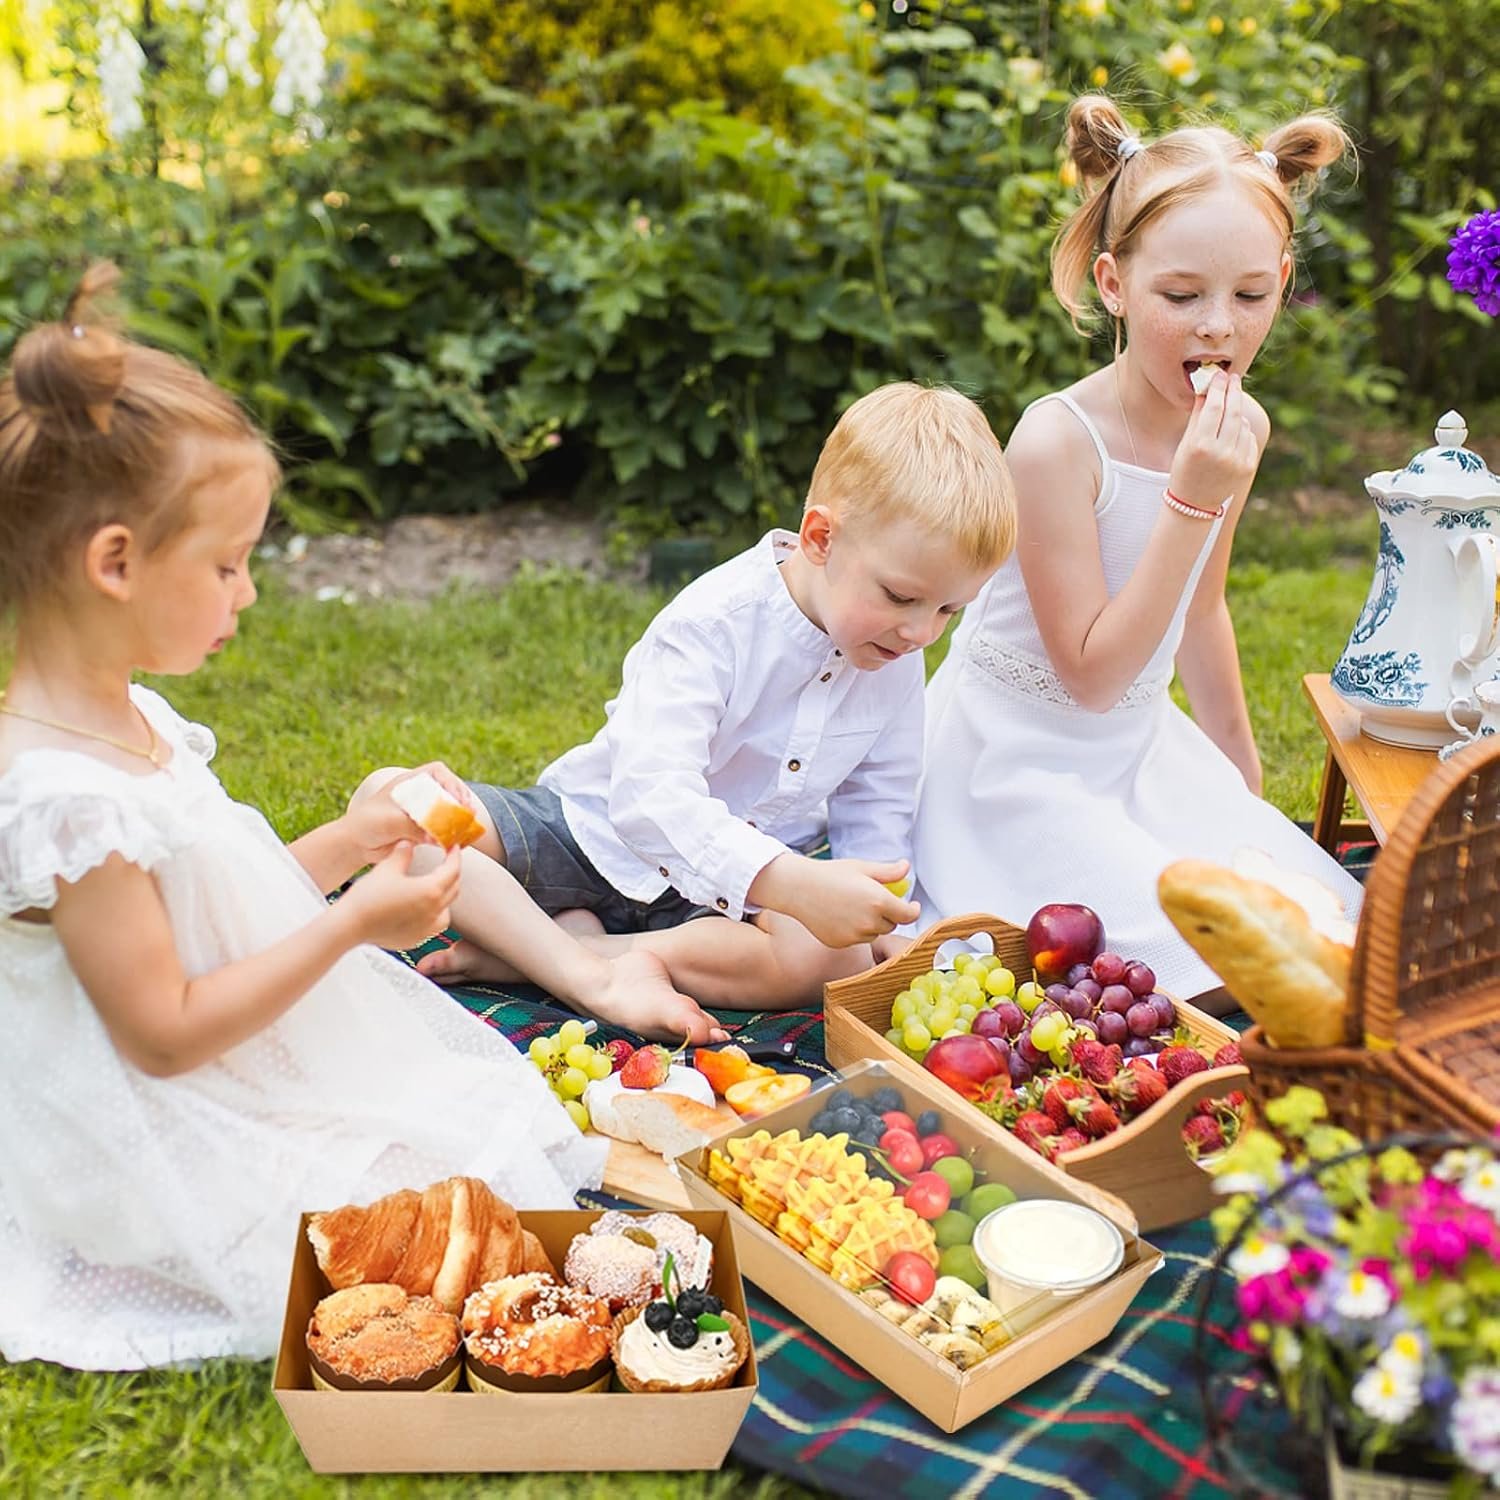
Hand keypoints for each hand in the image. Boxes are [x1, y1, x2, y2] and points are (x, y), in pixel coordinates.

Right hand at [339, 842, 460, 949]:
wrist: (350, 925)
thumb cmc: (368, 896)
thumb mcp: (387, 868)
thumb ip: (403, 854)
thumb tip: (408, 843)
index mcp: (431, 890)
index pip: (453, 869)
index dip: (454, 856)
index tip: (453, 847)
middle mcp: (434, 911)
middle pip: (454, 888)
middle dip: (453, 873)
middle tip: (446, 862)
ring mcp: (426, 928)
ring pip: (447, 909)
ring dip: (446, 896)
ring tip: (436, 885)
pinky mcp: (416, 939)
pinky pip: (435, 925)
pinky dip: (435, 914)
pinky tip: (424, 908)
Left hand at [345, 762, 478, 863]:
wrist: (355, 845)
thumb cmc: (366, 825)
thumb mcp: (389, 821)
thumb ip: (413, 825)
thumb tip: (435, 836)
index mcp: (409, 783)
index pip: (437, 772)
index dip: (451, 781)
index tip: (458, 797)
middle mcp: (418, 795)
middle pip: (448, 790)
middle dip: (461, 801)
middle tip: (470, 814)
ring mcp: (422, 812)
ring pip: (449, 810)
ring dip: (460, 818)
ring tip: (468, 828)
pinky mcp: (423, 830)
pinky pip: (443, 829)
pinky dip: (452, 834)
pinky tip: (458, 841)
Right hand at [759, 855, 919, 948]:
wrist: (799, 888)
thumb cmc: (830, 874)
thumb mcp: (862, 868)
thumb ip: (889, 872)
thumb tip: (906, 868)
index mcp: (879, 901)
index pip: (909, 915)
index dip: (913, 910)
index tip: (912, 906)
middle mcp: (869, 922)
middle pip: (892, 925)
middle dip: (889, 914)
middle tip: (874, 899)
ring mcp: (855, 935)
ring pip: (874, 933)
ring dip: (872, 924)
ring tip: (854, 906)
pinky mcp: (842, 943)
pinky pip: (857, 940)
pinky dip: (855, 931)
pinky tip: (841, 916)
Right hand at [1168, 371, 1259, 513]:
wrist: (1194, 504)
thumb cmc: (1185, 470)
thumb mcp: (1185, 444)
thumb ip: (1198, 416)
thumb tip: (1208, 389)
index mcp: (1200, 446)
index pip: (1213, 408)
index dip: (1218, 388)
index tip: (1220, 375)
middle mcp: (1221, 453)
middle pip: (1233, 412)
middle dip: (1233, 392)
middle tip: (1233, 378)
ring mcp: (1237, 461)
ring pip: (1243, 424)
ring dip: (1236, 412)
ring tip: (1228, 409)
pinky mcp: (1248, 466)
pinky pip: (1248, 438)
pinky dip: (1242, 430)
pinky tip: (1231, 434)